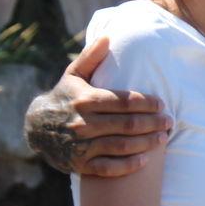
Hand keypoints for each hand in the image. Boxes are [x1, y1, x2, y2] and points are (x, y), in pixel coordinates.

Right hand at [24, 35, 171, 175]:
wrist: (35, 128)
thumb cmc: (63, 97)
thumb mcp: (73, 74)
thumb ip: (91, 56)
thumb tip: (108, 37)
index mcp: (86, 99)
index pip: (124, 101)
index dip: (146, 103)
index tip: (162, 104)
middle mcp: (84, 123)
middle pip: (127, 124)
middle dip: (153, 123)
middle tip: (169, 122)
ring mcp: (82, 146)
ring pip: (122, 146)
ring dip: (146, 143)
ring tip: (163, 138)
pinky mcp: (80, 165)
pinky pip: (109, 168)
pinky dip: (128, 166)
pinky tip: (145, 160)